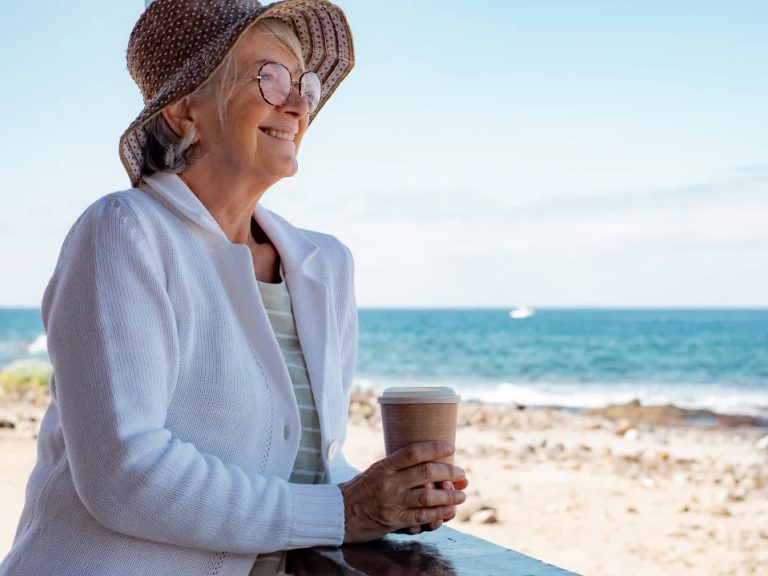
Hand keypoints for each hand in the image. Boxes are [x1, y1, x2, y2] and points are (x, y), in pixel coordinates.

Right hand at [339, 441, 466, 542]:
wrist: (338, 513)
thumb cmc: (359, 490)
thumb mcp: (375, 471)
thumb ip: (398, 467)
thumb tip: (427, 462)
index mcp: (384, 466)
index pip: (413, 452)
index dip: (434, 447)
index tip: (450, 446)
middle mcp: (389, 482)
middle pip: (425, 473)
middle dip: (448, 472)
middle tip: (462, 473)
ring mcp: (391, 502)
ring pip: (428, 497)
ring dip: (449, 496)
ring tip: (461, 495)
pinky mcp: (393, 520)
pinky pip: (421, 517)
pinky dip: (439, 514)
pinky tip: (449, 510)